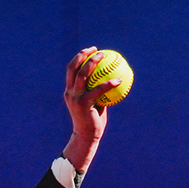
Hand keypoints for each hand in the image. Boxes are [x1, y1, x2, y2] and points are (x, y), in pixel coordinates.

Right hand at [62, 47, 115, 171]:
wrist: (87, 136)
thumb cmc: (93, 120)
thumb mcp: (94, 103)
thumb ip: (98, 91)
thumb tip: (112, 79)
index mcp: (70, 90)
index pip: (72, 69)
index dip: (80, 57)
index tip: (91, 50)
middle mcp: (70, 92)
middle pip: (74, 67)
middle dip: (84, 55)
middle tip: (97, 50)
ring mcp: (75, 97)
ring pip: (83, 75)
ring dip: (93, 63)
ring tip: (105, 57)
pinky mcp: (83, 103)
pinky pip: (97, 90)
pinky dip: (108, 84)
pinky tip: (118, 80)